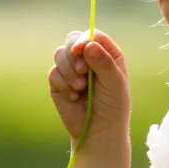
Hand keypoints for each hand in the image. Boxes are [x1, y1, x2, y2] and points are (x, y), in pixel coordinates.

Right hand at [48, 30, 130, 145]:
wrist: (98, 132)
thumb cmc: (113, 107)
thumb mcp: (115, 84)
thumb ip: (104, 63)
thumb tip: (88, 45)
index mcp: (106, 53)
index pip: (93, 35)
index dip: (85, 39)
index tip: (80, 49)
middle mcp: (88, 57)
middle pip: (72, 39)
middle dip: (74, 54)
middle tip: (82, 71)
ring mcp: (71, 68)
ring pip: (60, 53)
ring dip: (68, 71)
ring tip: (80, 88)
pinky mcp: (58, 81)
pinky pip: (53, 72)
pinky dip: (63, 84)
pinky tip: (73, 97)